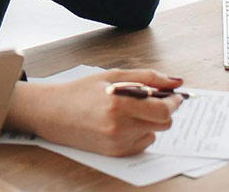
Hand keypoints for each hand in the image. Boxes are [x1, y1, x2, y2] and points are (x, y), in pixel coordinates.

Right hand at [6, 69, 184, 156]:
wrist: (53, 113)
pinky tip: (123, 123)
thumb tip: (175, 82)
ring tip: (129, 111)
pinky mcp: (115, 152)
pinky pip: (142, 143)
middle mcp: (119, 126)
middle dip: (163, 111)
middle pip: (164, 123)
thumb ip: (147, 77)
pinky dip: (139, 133)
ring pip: (153, 133)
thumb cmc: (80, 92)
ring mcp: (117, 142)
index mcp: (119, 103)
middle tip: (153, 101)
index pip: (163, 109)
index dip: (173, 102)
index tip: (174, 96)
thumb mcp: (113, 76)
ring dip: (149, 121)